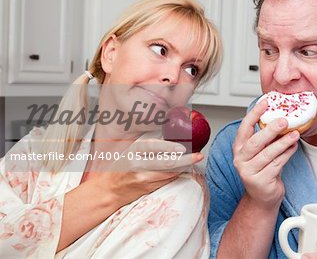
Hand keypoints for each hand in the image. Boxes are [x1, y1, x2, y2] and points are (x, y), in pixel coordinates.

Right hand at [84, 132, 203, 207]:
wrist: (107, 190)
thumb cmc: (119, 168)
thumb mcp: (130, 151)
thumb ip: (148, 146)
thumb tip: (170, 137)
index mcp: (133, 151)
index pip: (153, 146)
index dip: (169, 147)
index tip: (182, 146)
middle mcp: (138, 165)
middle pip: (166, 162)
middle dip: (186, 159)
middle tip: (198, 155)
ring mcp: (143, 179)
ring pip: (170, 173)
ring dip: (184, 167)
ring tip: (194, 160)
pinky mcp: (147, 189)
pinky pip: (166, 180)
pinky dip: (176, 174)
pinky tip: (184, 170)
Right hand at [232, 99, 299, 209]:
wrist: (262, 197)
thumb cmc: (263, 170)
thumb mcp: (260, 152)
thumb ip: (266, 138)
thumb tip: (280, 116)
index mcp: (238, 148)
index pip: (244, 128)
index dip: (254, 114)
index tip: (265, 102)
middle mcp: (240, 160)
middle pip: (255, 142)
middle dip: (270, 130)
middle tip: (284, 120)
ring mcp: (249, 172)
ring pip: (268, 154)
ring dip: (283, 142)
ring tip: (295, 133)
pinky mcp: (260, 181)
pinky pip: (277, 164)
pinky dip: (287, 154)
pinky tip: (294, 146)